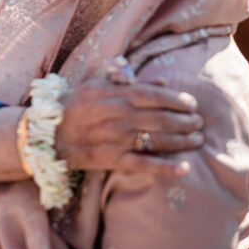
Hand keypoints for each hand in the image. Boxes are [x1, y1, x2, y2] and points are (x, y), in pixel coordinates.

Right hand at [56, 75, 203, 176]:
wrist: (49, 136)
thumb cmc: (74, 106)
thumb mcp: (95, 85)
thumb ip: (125, 80)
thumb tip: (160, 81)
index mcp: (113, 94)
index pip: (153, 94)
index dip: (176, 99)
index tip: (192, 104)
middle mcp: (116, 115)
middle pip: (160, 118)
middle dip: (185, 121)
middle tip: (200, 123)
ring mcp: (115, 139)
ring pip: (156, 139)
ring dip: (182, 141)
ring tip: (198, 140)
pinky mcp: (112, 160)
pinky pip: (144, 164)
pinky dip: (166, 167)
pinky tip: (185, 167)